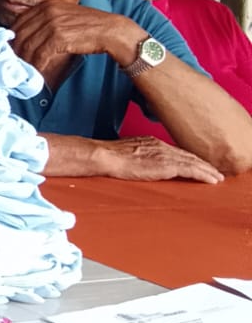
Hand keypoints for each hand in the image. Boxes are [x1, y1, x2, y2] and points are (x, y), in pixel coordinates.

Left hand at [11, 1, 142, 72]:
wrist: (112, 31)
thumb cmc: (89, 26)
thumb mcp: (65, 16)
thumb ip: (46, 21)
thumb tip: (27, 36)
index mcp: (47, 5)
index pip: (20, 22)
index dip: (13, 38)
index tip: (12, 49)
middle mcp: (47, 11)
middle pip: (21, 34)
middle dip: (16, 50)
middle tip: (14, 63)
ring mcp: (53, 23)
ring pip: (28, 46)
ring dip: (25, 60)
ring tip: (25, 69)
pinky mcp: (59, 37)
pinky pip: (40, 54)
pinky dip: (37, 65)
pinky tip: (38, 71)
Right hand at [97, 136, 223, 182]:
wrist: (106, 156)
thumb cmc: (108, 157)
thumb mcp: (126, 153)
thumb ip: (137, 157)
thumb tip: (138, 163)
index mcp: (151, 142)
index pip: (175, 151)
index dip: (188, 159)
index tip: (197, 164)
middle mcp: (161, 145)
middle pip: (188, 155)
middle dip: (202, 163)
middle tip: (215, 171)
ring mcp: (165, 154)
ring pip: (193, 161)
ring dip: (207, 170)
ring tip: (217, 177)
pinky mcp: (167, 164)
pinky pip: (191, 169)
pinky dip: (204, 174)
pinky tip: (212, 180)